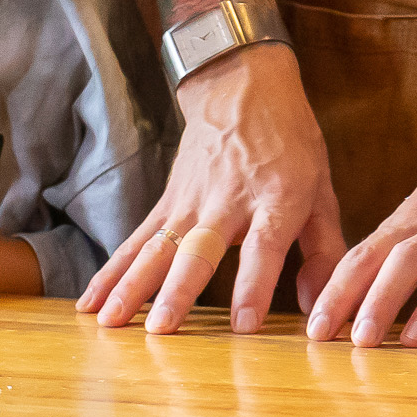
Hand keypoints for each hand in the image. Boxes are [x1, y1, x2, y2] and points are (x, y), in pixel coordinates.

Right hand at [79, 43, 347, 332]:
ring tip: (111, 322)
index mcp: (276, 200)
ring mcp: (192, 202)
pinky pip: (137, 240)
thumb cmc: (291, 143)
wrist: (242, 87)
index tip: (245, 324)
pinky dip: (112, 271)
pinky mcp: (168, 202)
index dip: (255, 285)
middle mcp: (229, 202)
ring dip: (132, 285)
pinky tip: (90, 303)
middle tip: (161, 329)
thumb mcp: (322, 191)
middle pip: (200, 251)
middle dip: (179, 291)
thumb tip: (321, 306)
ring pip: (158, 247)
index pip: (265, 247)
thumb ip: (325, 251)